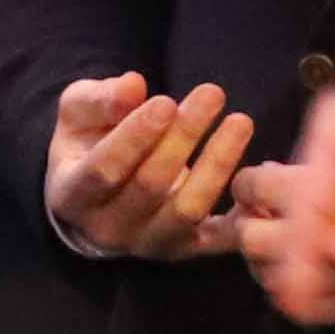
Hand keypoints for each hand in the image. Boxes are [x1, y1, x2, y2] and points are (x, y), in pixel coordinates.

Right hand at [46, 73, 256, 263]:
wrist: (97, 195)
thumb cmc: (88, 143)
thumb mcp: (78, 114)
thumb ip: (99, 99)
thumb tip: (132, 84)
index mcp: (73, 194)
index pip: (104, 170)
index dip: (135, 136)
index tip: (165, 101)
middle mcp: (108, 228)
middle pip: (150, 185)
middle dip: (183, 137)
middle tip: (211, 93)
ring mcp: (148, 244)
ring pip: (187, 210)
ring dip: (218, 164)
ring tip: (240, 122)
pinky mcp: (184, 249)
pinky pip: (218, 239)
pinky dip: (244, 214)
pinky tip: (261, 176)